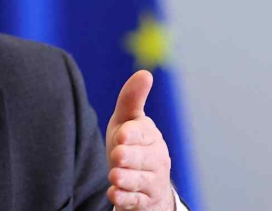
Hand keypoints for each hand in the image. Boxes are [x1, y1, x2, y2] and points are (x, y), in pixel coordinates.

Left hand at [105, 70, 173, 210]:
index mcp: (150, 135)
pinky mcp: (146, 201)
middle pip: (143, 158)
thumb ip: (132, 100)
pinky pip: (136, 201)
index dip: (132, 135)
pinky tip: (114, 194)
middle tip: (117, 156)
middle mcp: (156, 158)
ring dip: (126, 179)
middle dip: (130, 157)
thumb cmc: (130, 145)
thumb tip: (145, 73)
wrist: (141, 181)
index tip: (121, 135)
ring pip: (140, 181)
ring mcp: (153, 181)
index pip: (142, 133)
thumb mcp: (126, 121)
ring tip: (114, 176)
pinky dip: (125, 198)